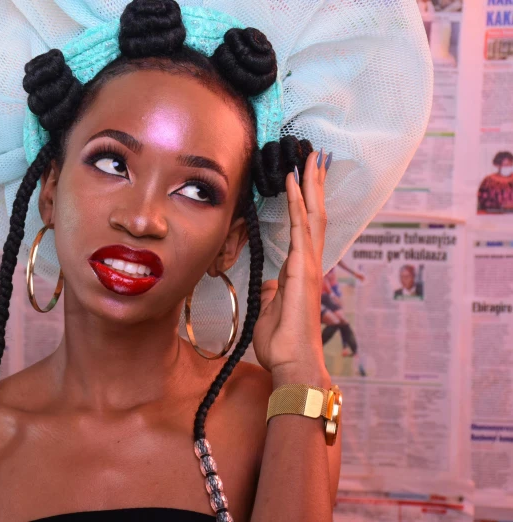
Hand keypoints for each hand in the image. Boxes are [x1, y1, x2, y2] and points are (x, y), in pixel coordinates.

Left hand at [252, 151, 329, 387]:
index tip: (304, 176)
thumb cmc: (283, 342)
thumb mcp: (270, 311)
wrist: (293, 364)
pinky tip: (295, 185)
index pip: (306, 227)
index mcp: (301, 270)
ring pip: (313, 216)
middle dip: (314, 184)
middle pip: (315, 214)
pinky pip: (301, 231)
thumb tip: (269, 284)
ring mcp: (309, 265)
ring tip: (310, 159)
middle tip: (315, 156)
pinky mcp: (302, 271)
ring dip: (310, 186)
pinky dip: (298, 205)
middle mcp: (310, 263)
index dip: (305, 201)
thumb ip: (272, 293)